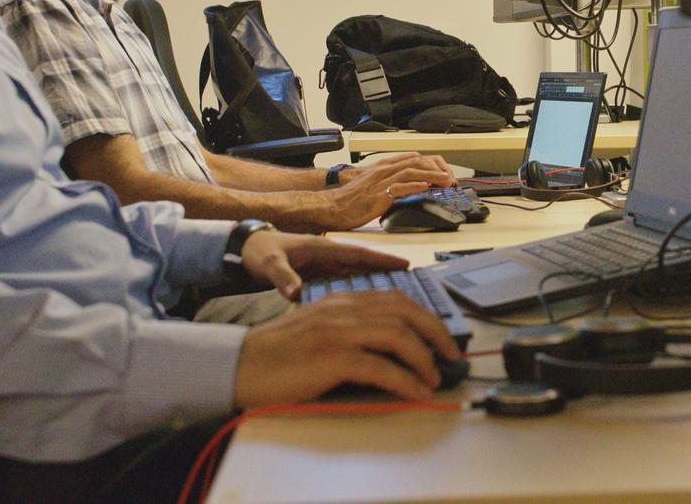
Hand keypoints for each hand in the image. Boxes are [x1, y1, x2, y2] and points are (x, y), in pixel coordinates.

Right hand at [234, 291, 460, 404]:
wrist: (239, 365)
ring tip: (434, 379)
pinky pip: (381, 368)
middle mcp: (343, 308)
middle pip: (406, 310)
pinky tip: (416, 393)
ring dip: (424, 359)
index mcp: (342, 299)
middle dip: (436, 332)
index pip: (396, 298)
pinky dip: (406, 381)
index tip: (441, 335)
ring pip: (398, 335)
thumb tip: (390, 347)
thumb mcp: (318, 329)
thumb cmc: (279, 354)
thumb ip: (350, 328)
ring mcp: (337, 331)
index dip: (425, 315)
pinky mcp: (330, 358)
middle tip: (451, 355)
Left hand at [239, 229, 407, 300]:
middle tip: (413, 285)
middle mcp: (328, 257)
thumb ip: (283, 276)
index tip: (406, 265)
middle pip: (364, 266)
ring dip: (376, 284)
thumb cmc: (257, 252)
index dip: (382, 260)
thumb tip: (295, 292)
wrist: (243, 250)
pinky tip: (369, 307)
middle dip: (388, 274)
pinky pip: (345, 285)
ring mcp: (324, 267)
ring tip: (399, 298)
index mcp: (321, 249)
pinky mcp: (318, 278)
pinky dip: (359, 293)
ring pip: (357, 276)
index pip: (358, 254)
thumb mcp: (269, 262)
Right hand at [323, 153, 454, 229]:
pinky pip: (398, 187)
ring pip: (411, 172)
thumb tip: (413, 186)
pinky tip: (425, 187)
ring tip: (445, 181)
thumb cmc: (353, 199)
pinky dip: (413, 186)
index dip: (433, 164)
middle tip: (450, 179)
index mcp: (385, 167)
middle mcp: (384, 170)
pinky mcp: (378, 195)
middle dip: (437, 169)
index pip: (415, 158)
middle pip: (416, 162)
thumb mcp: (376, 184)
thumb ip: (393, 182)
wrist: (333, 207)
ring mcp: (381, 182)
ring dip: (431, 176)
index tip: (445, 173)